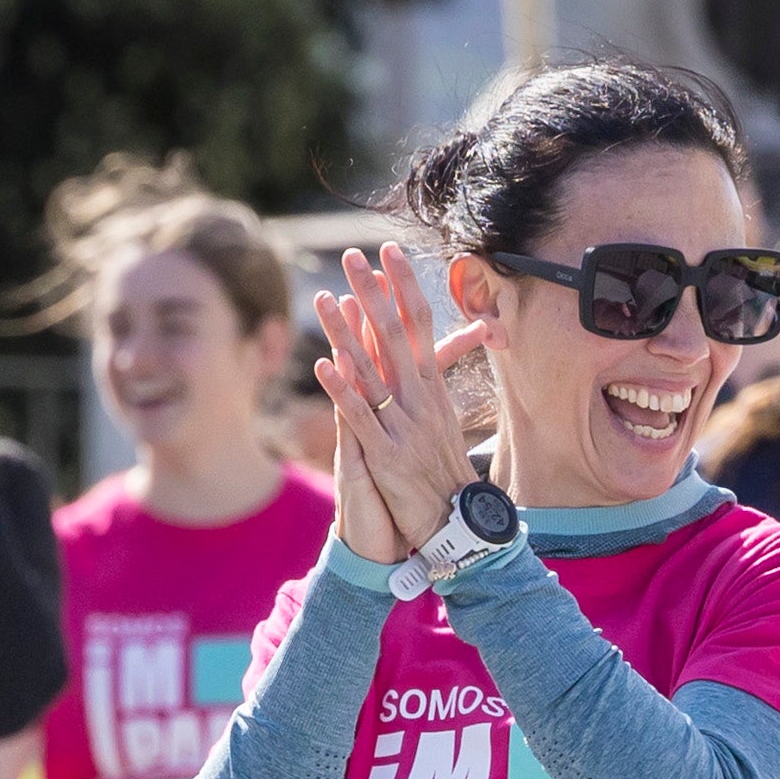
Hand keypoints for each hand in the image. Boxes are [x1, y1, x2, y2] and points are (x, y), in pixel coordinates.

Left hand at [317, 242, 491, 567]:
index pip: (419, 326)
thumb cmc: (446, 474)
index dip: (404, 287)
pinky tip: (322, 364)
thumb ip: (431, 388)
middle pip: (396, 336)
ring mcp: (403, 426)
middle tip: (354, 256)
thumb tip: (429, 356)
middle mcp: (420, 401)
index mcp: (433, 390)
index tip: (389, 252)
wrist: (457, 526)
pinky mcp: (386, 455)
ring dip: (346, 331)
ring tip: (325, 296)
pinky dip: (342, 390)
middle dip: (374, 293)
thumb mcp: (444, 424)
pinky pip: (360, 417)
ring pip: (372, 369)